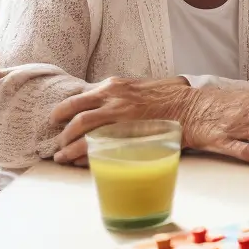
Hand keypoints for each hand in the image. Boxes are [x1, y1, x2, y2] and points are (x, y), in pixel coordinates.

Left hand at [51, 76, 194, 164]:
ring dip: (68, 147)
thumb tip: (108, 103)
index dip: (64, 110)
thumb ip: (123, 94)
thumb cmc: (172, 98)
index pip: (80, 98)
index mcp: (115, 86)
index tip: (57, 118)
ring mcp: (118, 117)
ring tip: (62, 157)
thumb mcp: (142, 87)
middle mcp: (112, 99)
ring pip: (81, 133)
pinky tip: (80, 162)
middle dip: (63, 133)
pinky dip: (85, 156)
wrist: (192, 109)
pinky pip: (97, 147)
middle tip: (58, 144)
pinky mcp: (126, 135)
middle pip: (75, 116)